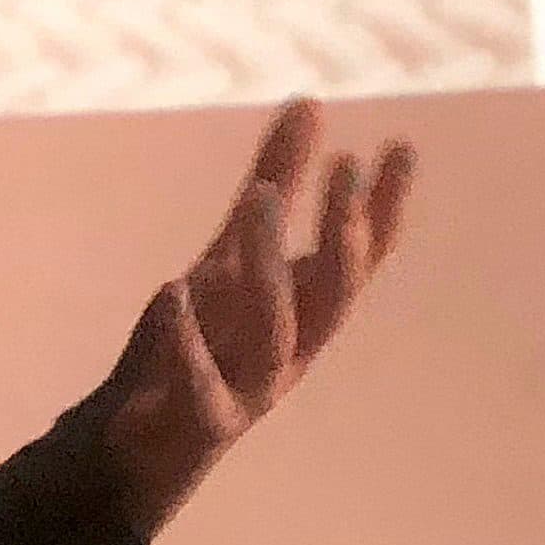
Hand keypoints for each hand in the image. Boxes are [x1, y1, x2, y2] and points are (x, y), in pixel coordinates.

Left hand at [95, 100, 415, 543]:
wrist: (143, 444)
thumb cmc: (205, 336)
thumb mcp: (235, 249)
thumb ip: (276, 179)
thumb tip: (311, 100)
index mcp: (309, 306)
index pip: (364, 255)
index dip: (386, 206)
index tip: (401, 146)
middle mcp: (296, 346)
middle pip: (335, 290)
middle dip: (344, 229)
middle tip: (345, 163)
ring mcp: (253, 387)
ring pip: (277, 330)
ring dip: (270, 267)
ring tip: (258, 202)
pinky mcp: (202, 421)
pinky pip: (201, 385)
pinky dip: (188, 341)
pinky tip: (173, 290)